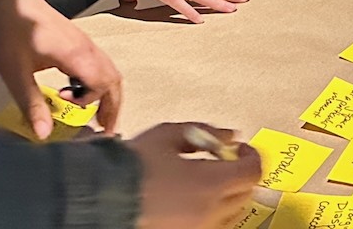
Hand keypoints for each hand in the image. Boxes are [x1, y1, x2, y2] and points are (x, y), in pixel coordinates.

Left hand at [0, 0, 122, 138]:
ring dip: (108, 94)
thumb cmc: (12, 35)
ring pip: (110, 71)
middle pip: (114, 79)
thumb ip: (32, 104)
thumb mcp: (16, 74)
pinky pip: (101, 64)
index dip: (89, 101)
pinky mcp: (80, 41)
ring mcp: (86, 43)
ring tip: (99, 115)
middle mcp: (88, 48)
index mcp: (77, 55)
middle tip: (106, 129)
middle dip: (113, 106)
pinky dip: (101, 82)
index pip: (102, 85)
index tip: (65, 104)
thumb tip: (44, 134)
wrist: (10, 2)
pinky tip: (83, 90)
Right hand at [132, 123, 261, 228]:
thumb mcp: (170, 135)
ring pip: (230, 214)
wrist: (100, 195)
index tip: (241, 148)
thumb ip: (206, 133)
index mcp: (211, 184)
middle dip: (240, 174)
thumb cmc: (132, 165)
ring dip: (228, 195)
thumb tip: (229, 135)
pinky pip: (211, 226)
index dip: (251, 156)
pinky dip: (212, 213)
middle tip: (226, 161)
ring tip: (208, 181)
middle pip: (245, 194)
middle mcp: (209, 212)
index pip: (251, 172)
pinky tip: (193, 199)